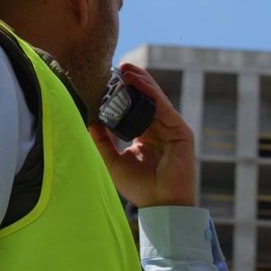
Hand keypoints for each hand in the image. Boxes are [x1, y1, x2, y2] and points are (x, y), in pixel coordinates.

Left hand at [90, 63, 196, 207]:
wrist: (161, 203)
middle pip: (146, 99)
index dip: (124, 94)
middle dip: (133, 82)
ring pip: (156, 99)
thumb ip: (102, 142)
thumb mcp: (113, 162)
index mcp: (145, 136)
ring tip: (127, 69)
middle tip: (118, 66)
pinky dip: (152, 93)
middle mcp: (159, 130)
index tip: (109, 79)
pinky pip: (164, 107)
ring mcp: (171, 129)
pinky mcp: (181, 131)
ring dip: (142, 82)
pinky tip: (139, 83)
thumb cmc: (139, 187)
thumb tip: (90, 121)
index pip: (135, 108)